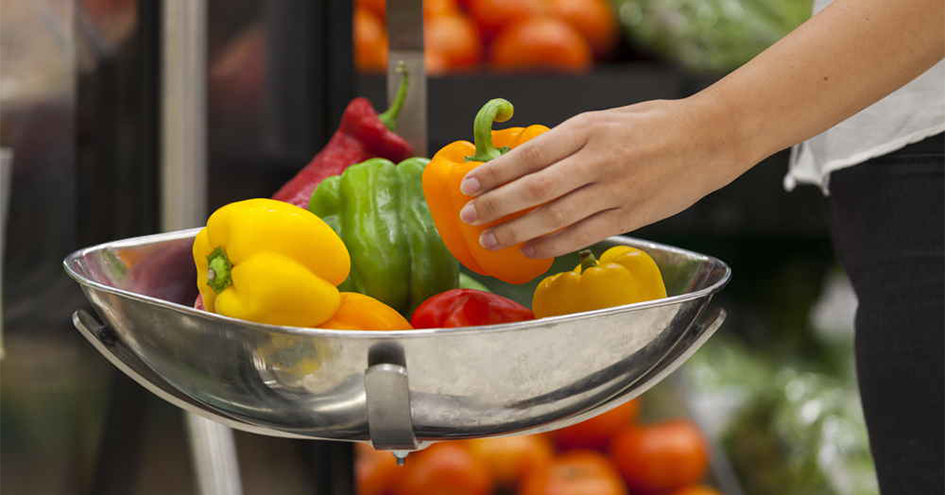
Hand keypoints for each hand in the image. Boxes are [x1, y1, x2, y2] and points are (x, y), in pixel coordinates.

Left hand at [458, 98, 753, 258]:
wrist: (708, 139)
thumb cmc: (652, 124)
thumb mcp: (604, 119)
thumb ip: (566, 141)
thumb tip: (524, 163)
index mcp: (588, 129)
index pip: (530, 154)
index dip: (495, 172)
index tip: (468, 184)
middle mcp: (598, 161)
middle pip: (535, 189)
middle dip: (496, 205)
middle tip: (469, 217)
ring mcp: (614, 191)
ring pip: (555, 217)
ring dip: (516, 231)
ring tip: (490, 240)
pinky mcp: (629, 216)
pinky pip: (583, 235)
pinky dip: (552, 245)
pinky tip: (529, 250)